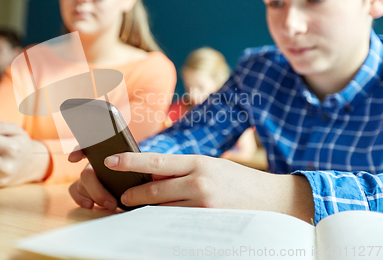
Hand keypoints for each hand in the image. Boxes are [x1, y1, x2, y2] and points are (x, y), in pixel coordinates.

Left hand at [70, 152, 314, 222]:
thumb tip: (152, 176)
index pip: (156, 162)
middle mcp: (199, 182)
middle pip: (154, 191)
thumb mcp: (211, 166)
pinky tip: (159, 221)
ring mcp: (204, 205)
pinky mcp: (208, 223)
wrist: (273, 200)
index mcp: (197, 163)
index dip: (130, 161)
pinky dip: (164, 222)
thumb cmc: (237, 181)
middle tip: (122, 197)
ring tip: (136, 210)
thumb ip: (183, 171)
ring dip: (147, 211)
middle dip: (133, 196)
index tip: (110, 160)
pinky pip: (177, 224)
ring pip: (162, 210)